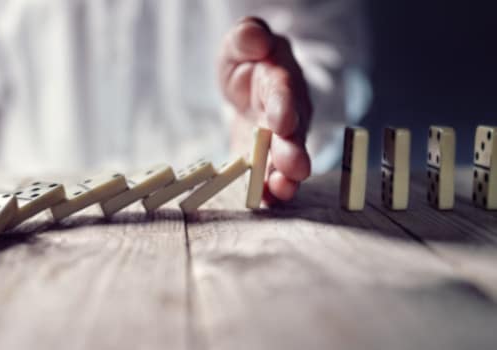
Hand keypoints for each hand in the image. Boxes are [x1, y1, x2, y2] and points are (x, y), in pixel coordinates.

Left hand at [219, 17, 312, 203]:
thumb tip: (256, 38)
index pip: (283, 90)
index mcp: (280, 78)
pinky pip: (269, 175)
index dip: (283, 106)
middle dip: (292, 150)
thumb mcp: (241, 42)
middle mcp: (287, 112)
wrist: (248, 85)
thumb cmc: (247, 61)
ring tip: (283, 192)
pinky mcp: (264, 159)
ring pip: (286, 159)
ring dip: (285, 177)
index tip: (282, 122)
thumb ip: (247, 36)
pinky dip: (269, 191)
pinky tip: (267, 202)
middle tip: (294, 168)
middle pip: (293, 132)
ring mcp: (279, 139)